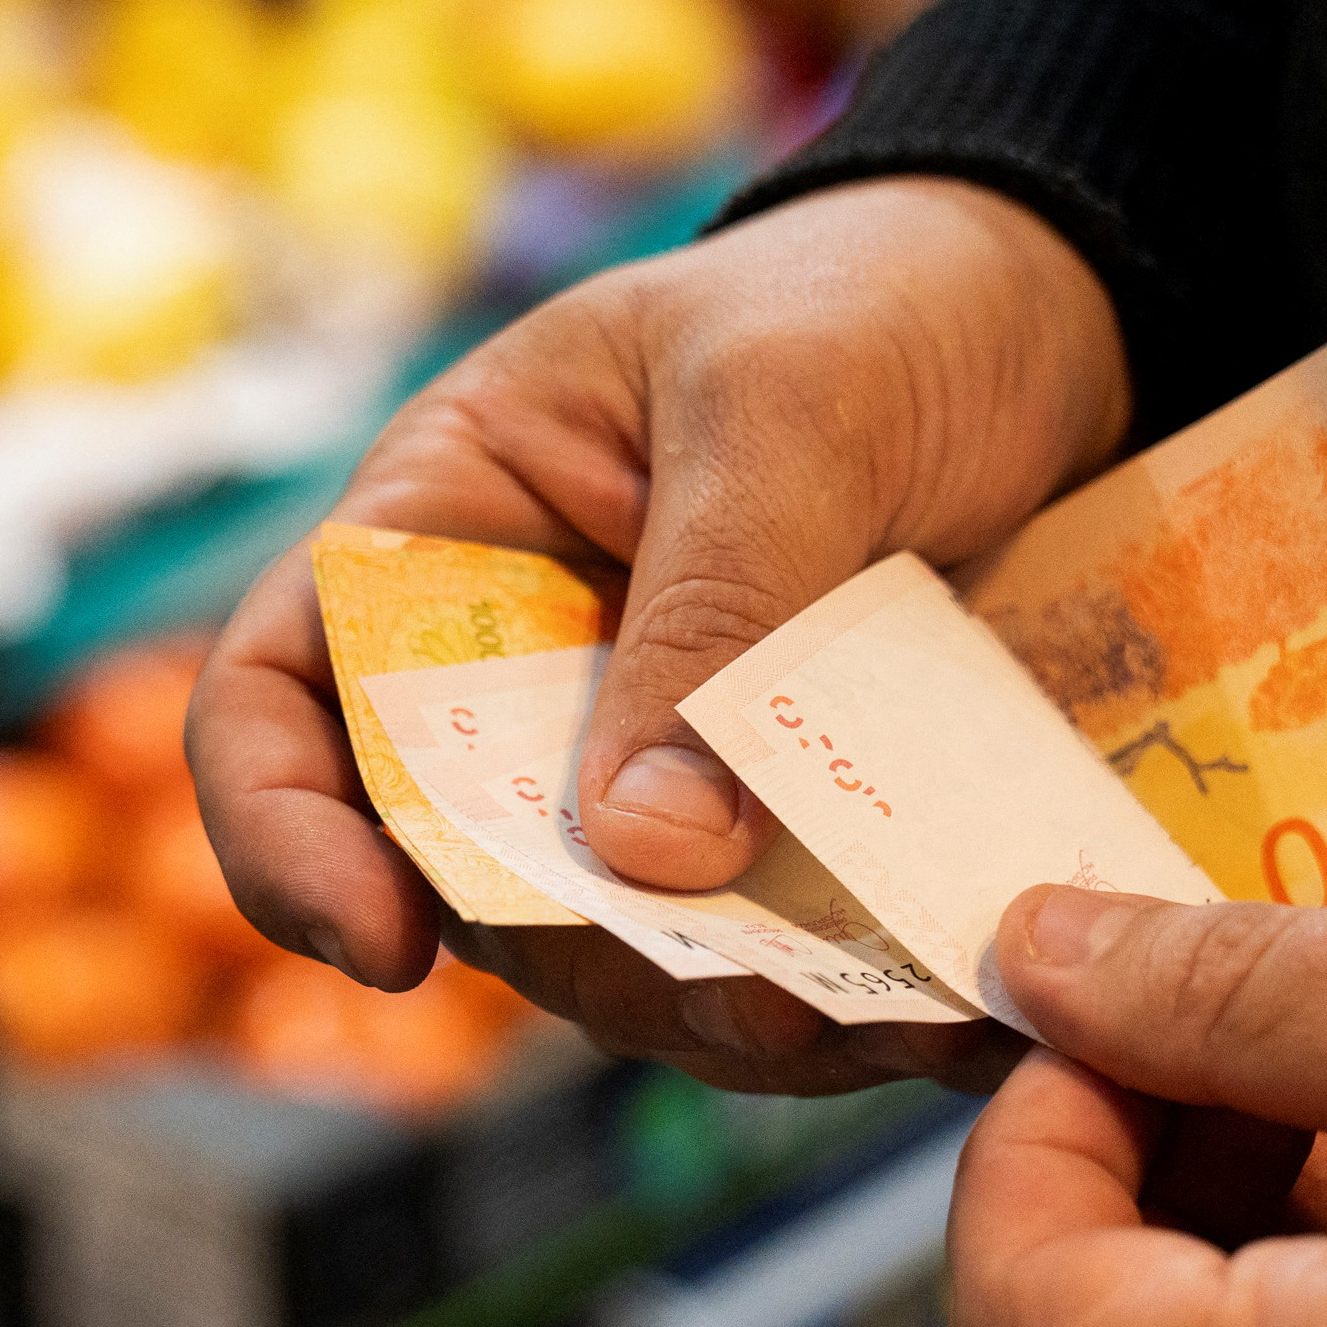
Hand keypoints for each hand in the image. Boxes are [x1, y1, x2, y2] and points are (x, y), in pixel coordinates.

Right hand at [187, 177, 1127, 1093]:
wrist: (1047, 321)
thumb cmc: (870, 305)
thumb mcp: (787, 409)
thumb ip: (715, 609)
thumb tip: (649, 848)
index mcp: (440, 529)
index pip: (279, 700)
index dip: (287, 834)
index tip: (385, 948)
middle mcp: (511, 668)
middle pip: (455, 871)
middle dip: (577, 958)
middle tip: (735, 994)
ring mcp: (636, 762)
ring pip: (610, 948)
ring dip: (711, 1009)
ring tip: (851, 1021)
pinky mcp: (764, 824)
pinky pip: (750, 953)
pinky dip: (824, 1003)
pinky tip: (920, 1010)